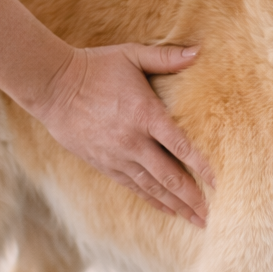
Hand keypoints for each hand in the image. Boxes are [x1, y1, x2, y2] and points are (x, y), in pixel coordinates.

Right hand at [31, 44, 215, 225]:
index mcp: (144, 114)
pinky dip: (153, 200)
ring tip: (196, 220)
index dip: (202, 167)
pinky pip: (134, 187)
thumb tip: (199, 51)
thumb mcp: (131, 55)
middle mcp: (132, 141)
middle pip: (169, 177)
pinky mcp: (104, 164)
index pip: (180, 146)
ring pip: (153, 187)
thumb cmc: (96, 67)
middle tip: (212, 216)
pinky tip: (168, 210)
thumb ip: (166, 57)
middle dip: (193, 199)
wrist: (52, 86)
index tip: (219, 184)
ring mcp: (117, 156)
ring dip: (176, 206)